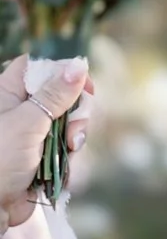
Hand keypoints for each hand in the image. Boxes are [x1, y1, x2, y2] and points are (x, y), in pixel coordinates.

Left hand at [0, 53, 90, 218]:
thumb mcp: (28, 122)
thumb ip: (55, 95)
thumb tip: (79, 65)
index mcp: (9, 92)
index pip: (41, 68)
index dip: (65, 73)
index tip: (86, 87)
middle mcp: (21, 110)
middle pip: (62, 97)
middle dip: (76, 115)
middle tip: (73, 133)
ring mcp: (33, 136)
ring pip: (68, 127)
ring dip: (73, 142)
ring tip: (68, 154)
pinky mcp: (41, 159)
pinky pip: (65, 153)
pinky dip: (67, 163)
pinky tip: (60, 173)